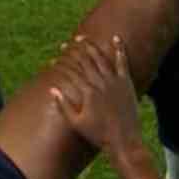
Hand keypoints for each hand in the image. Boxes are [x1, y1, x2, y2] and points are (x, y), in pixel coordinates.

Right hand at [46, 35, 137, 150]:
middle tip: (65, 44)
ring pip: (101, 58)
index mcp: (88, 92)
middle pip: (85, 61)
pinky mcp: (126, 82)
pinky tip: (115, 38)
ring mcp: (115, 81)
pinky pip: (123, 62)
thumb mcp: (76, 123)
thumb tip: (52, 90)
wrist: (124, 140)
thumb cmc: (98, 134)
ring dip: (91, 47)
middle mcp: (101, 83)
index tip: (53, 61)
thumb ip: (63, 105)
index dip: (61, 65)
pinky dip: (119, 49)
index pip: (71, 72)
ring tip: (82, 39)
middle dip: (74, 51)